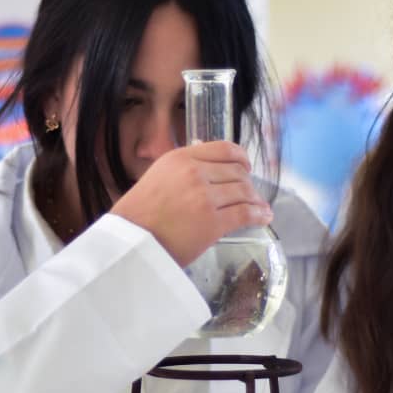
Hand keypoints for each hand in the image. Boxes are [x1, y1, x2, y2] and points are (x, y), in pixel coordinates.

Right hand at [110, 142, 271, 266]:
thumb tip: (205, 168)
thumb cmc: (136, 217)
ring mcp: (205, 197)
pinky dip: (259, 214)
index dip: (241, 158)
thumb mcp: (156, 177)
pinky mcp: (213, 222)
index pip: (224, 148)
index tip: (245, 166)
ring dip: (256, 200)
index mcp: (180, 158)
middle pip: (237, 172)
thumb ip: (180, 170)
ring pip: (244, 192)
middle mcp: (195, 172)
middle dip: (248, 184)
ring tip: (260, 208)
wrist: (129, 243)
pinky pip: (245, 213)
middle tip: (250, 194)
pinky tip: (263, 217)